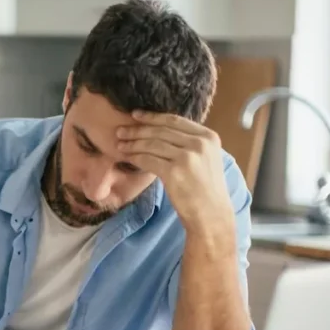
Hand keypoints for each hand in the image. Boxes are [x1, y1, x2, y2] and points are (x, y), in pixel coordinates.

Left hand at [116, 110, 233, 235]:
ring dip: (133, 144)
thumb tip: (161, 132)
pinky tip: (126, 157)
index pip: (175, 120)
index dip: (152, 117)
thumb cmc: (205, 189)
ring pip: (152, 144)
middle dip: (138, 130)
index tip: (136, 115)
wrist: (211, 213)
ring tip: (119, 144)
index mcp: (208, 136)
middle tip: (120, 131)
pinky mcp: (174, 172)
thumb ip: (189, 143)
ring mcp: (187, 157)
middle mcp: (199, 143)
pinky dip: (135, 157)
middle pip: (161, 131)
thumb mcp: (205, 158)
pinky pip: (148, 160)